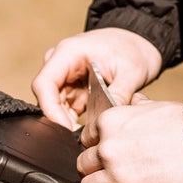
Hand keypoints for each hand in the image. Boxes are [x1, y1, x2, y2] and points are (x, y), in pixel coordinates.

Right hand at [32, 28, 163, 129]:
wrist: (138, 44)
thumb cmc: (132, 49)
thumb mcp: (132, 71)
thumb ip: (120, 94)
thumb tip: (109, 119)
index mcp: (68, 52)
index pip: (44, 84)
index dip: (50, 109)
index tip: (65, 128)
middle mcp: (60, 64)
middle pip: (47, 97)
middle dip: (60, 119)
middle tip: (79, 138)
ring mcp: (65, 76)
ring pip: (55, 106)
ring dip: (68, 122)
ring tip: (88, 135)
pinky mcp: (72, 88)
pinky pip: (66, 108)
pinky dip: (75, 120)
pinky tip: (89, 130)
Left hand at [77, 99, 182, 182]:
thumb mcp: (154, 106)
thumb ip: (134, 108)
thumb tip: (132, 103)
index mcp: (109, 122)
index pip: (86, 139)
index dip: (97, 146)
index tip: (107, 153)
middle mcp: (107, 149)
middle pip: (83, 164)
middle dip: (95, 169)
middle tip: (110, 172)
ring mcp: (116, 176)